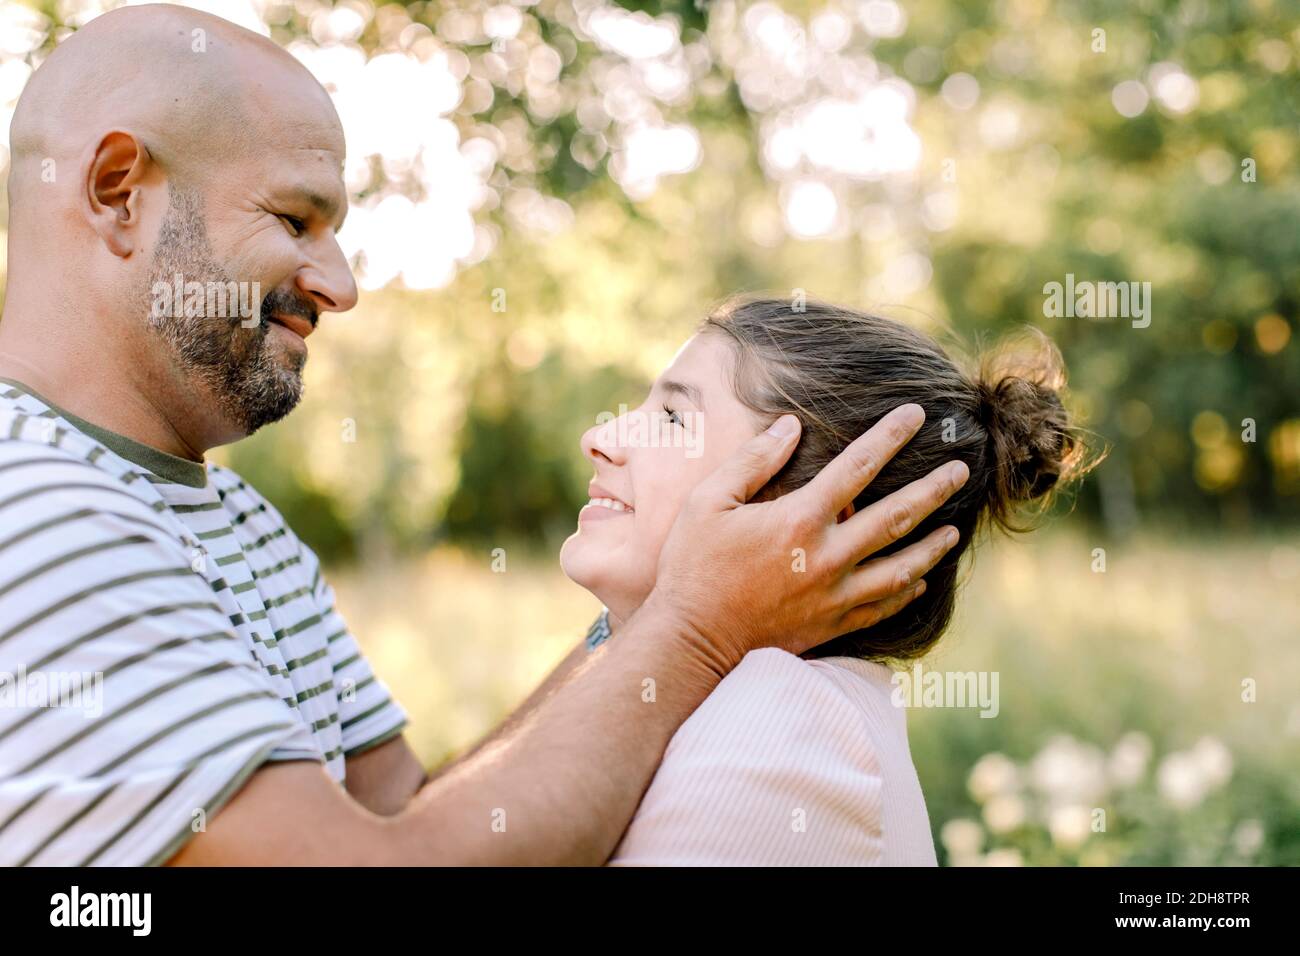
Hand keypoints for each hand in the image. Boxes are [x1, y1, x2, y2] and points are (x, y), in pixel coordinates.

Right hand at [646, 404, 968, 672]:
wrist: (691, 640)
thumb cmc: (693, 565)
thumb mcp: (707, 502)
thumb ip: (753, 461)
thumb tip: (790, 427)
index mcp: (799, 520)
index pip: (858, 467)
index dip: (890, 436)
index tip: (916, 414)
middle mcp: (827, 557)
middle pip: (895, 516)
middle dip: (934, 489)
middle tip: (961, 469)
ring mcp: (834, 595)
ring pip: (901, 567)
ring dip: (932, 546)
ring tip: (954, 529)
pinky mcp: (831, 624)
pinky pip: (883, 607)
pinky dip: (907, 591)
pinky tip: (919, 579)